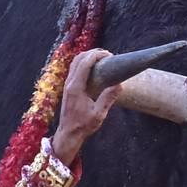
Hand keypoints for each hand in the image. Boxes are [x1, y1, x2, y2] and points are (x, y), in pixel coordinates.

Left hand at [50, 49, 121, 165]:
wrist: (68, 133)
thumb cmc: (83, 126)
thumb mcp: (98, 114)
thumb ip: (108, 98)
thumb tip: (119, 84)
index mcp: (76, 88)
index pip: (85, 63)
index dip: (97, 55)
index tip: (110, 55)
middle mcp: (69, 83)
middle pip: (79, 58)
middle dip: (93, 53)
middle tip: (108, 55)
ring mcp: (67, 84)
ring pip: (75, 62)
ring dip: (88, 56)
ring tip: (102, 59)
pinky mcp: (68, 87)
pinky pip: (75, 68)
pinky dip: (84, 63)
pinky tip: (95, 68)